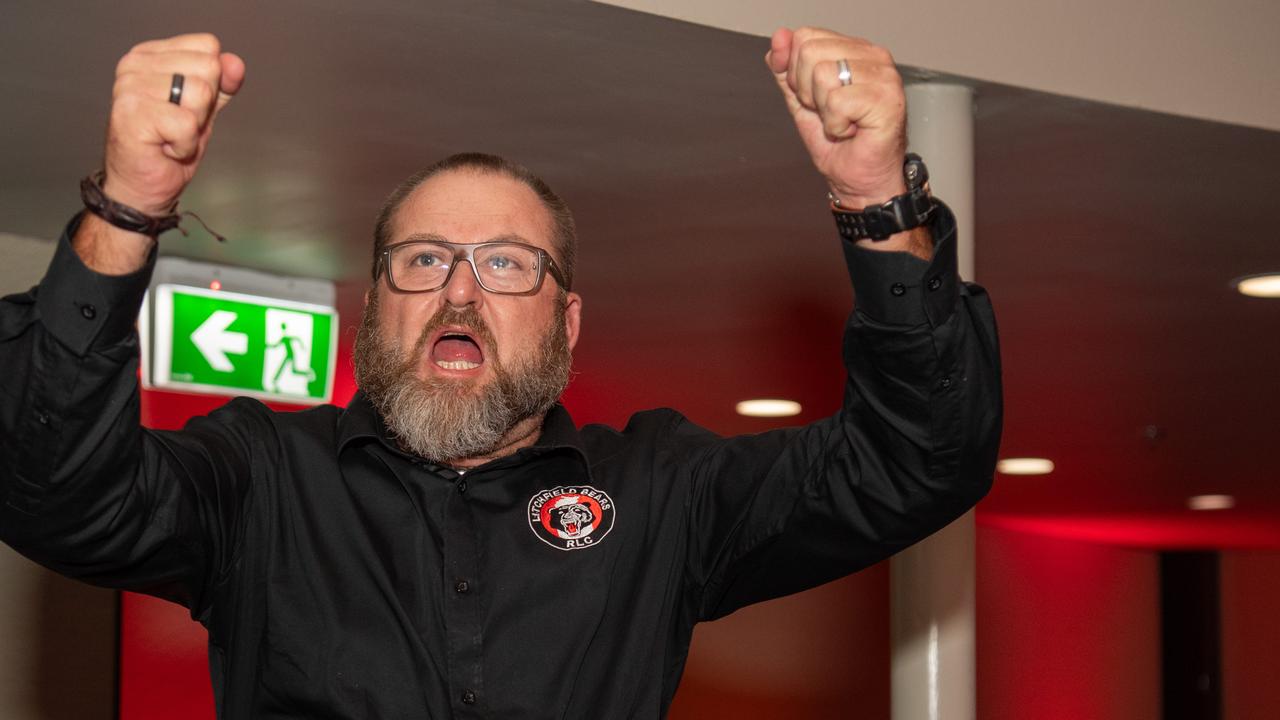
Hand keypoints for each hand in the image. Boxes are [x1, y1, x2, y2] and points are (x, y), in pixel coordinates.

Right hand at [103, 33, 244, 214]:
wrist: (142, 187)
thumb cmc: (168, 147)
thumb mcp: (204, 109)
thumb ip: (221, 84)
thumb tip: (235, 63)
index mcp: (150, 55)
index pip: (208, 47)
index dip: (212, 83)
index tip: (187, 106)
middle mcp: (134, 64)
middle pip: (208, 67)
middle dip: (204, 106)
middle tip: (178, 125)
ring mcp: (129, 86)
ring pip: (200, 93)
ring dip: (194, 126)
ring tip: (170, 135)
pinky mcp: (132, 113)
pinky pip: (188, 123)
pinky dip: (185, 144)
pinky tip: (164, 148)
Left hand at [766, 27, 906, 208]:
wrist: (860, 181)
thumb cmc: (840, 146)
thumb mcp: (801, 101)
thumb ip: (786, 69)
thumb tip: (779, 38)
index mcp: (854, 50)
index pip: (805, 37)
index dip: (797, 73)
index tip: (815, 99)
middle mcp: (873, 56)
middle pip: (810, 52)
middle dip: (808, 92)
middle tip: (830, 113)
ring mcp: (884, 75)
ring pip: (823, 75)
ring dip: (823, 110)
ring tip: (842, 122)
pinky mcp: (887, 99)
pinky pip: (837, 102)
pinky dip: (836, 126)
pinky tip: (852, 131)